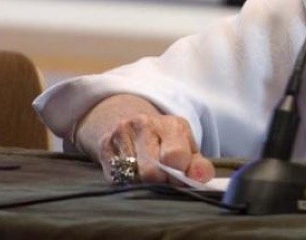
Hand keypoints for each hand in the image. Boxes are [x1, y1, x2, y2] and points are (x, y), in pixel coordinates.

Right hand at [75, 95, 214, 183]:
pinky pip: (114, 177)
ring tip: (148, 173)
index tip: (179, 180)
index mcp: (172, 124)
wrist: (138, 126)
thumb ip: (199, 166)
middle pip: (150, 171)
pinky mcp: (104, 144)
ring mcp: (121, 132)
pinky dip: (125, 180)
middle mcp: (144, 123)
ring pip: (131, 176)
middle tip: (163, 179)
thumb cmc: (170, 144)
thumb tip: (200, 177)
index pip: (175, 156)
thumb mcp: (189, 150)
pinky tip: (132, 171)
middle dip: (159, 182)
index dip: (178, 175)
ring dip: (141, 182)